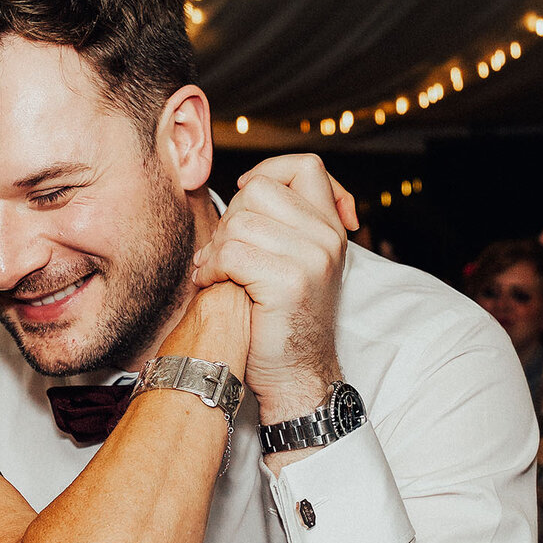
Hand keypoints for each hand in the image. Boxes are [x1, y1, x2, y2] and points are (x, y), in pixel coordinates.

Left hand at [192, 154, 358, 421]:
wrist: (295, 375)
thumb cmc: (281, 320)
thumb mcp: (294, 262)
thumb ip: (282, 224)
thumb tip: (247, 185)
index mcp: (331, 228)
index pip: (306, 166)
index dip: (269, 171)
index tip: (250, 196)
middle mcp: (327, 237)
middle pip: (260, 190)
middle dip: (231, 219)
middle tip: (225, 254)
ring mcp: (312, 258)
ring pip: (240, 222)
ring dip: (216, 249)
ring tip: (216, 273)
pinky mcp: (289, 281)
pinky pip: (231, 253)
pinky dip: (212, 269)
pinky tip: (214, 286)